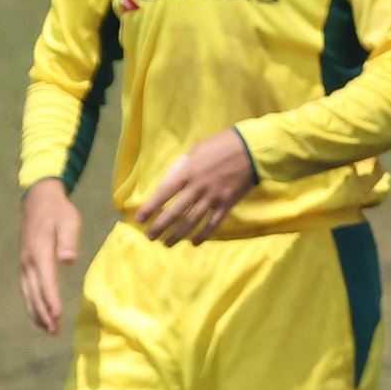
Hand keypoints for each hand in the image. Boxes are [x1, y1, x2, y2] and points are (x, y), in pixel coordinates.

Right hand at [19, 178, 81, 334]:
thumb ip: (69, 240)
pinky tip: (42, 317)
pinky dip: (34, 305)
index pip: (46, 280)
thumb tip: (69, 259)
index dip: (51, 298)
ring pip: (28, 294)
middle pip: (34, 292)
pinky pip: (27, 290)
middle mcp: (29, 261)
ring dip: (38, 313)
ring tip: (50, 331)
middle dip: (44, 313)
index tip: (58, 315)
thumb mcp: (69, 221)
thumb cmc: (59, 212)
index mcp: (40, 251)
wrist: (38, 201)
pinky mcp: (25, 266)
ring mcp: (25, 265)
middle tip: (55, 331)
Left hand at [131, 128, 257, 245]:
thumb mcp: (195, 150)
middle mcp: (198, 187)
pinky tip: (194, 242)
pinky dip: (203, 235)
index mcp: (187, 172)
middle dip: (160, 226)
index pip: (164, 193)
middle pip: (175, 212)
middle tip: (150, 237)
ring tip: (167, 244)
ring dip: (178, 235)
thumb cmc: (221, 145)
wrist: (251, 149)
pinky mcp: (227, 204)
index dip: (150, 207)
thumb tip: (167, 184)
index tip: (139, 219)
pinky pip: (213, 223)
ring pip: (192, 222)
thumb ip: (181, 168)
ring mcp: (213, 197)